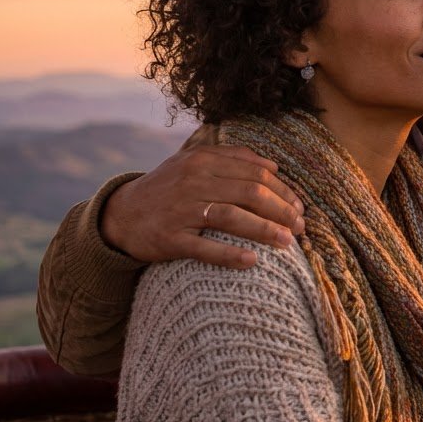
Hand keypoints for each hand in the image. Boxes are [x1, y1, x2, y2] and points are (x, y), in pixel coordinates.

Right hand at [101, 145, 304, 267]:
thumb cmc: (169, 188)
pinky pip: (204, 247)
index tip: (300, 207)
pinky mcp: (169, 238)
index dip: (283, 191)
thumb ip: (232, 160)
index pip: (255, 173)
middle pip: (250, 193)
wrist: (121, 215)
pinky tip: (252, 261)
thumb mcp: (194, 163)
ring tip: (288, 242)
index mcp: (203, 160)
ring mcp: (180, 209)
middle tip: (301, 227)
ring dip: (265, 230)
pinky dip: (229, 255)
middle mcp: (193, 180)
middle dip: (282, 210)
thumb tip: (274, 166)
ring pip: (232, 217)